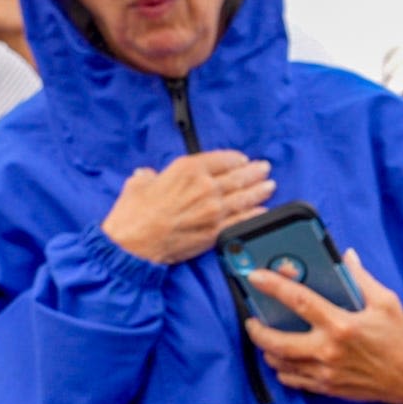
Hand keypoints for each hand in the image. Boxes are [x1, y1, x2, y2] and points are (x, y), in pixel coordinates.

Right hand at [102, 150, 273, 263]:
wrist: (132, 244)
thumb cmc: (132, 214)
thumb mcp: (138, 183)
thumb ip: (149, 177)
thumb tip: (147, 176)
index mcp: (187, 169)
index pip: (221, 159)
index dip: (235, 159)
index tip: (242, 160)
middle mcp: (205, 186)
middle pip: (238, 176)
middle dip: (254, 172)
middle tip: (264, 169)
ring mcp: (213, 210)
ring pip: (244, 197)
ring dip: (260, 190)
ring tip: (270, 186)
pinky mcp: (215, 232)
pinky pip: (242, 221)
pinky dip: (255, 214)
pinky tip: (264, 210)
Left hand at [244, 248, 402, 403]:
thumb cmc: (399, 338)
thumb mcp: (386, 302)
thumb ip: (361, 278)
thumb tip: (345, 256)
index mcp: (342, 325)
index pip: (298, 301)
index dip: (273, 286)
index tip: (255, 276)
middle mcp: (328, 351)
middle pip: (277, 342)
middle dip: (257, 330)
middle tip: (252, 320)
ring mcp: (325, 373)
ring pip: (280, 364)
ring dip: (267, 350)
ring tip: (267, 338)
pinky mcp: (327, 388)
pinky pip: (292, 380)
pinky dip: (282, 369)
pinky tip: (284, 359)